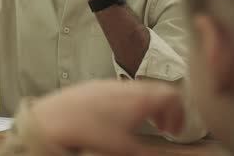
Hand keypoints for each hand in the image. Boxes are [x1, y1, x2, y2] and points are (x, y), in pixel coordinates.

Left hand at [31, 80, 184, 155]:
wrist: (53, 118)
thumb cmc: (88, 131)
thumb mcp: (125, 148)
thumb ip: (147, 153)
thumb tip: (156, 155)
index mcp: (140, 98)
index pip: (173, 95)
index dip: (180, 113)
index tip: (175, 130)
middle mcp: (125, 86)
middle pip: (156, 90)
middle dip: (165, 110)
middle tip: (164, 128)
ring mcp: (108, 84)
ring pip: (137, 89)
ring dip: (146, 106)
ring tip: (141, 124)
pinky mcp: (93, 86)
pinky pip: (119, 90)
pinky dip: (127, 102)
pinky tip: (115, 118)